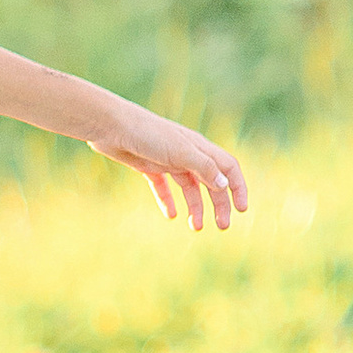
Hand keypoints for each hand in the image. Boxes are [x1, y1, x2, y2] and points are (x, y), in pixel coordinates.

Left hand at [89, 106, 247, 231]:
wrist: (110, 126)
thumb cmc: (147, 134)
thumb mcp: (180, 152)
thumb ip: (204, 167)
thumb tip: (225, 185)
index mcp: (199, 148)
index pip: (228, 168)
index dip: (238, 187)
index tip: (242, 209)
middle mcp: (186, 154)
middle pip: (210, 182)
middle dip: (219, 204)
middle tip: (222, 226)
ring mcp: (167, 160)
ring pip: (188, 188)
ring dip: (195, 207)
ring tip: (195, 227)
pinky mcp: (148, 166)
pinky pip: (163, 187)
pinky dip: (168, 201)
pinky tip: (170, 215)